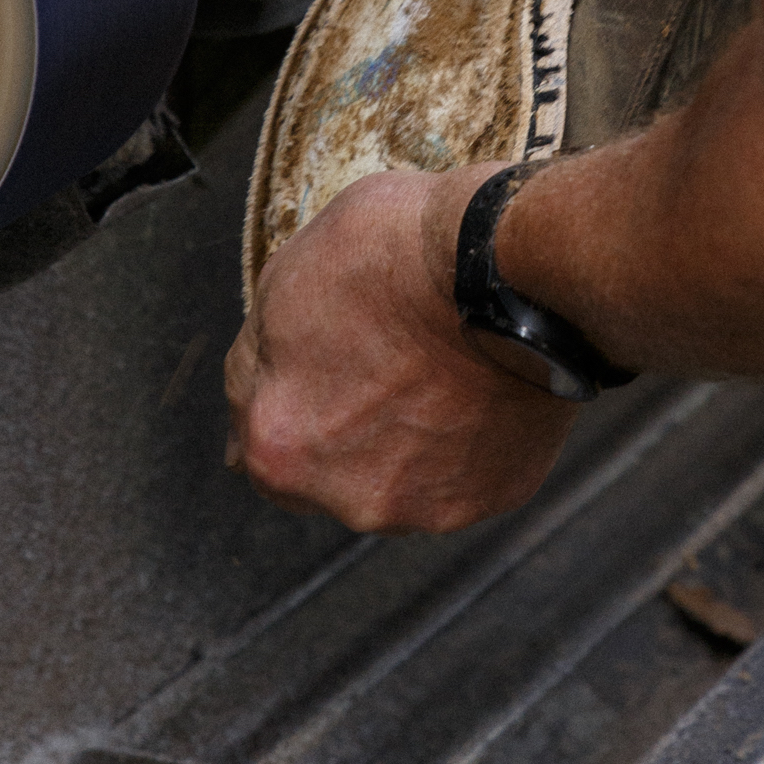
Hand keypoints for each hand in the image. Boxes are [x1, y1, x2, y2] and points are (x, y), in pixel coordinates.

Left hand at [225, 165, 578, 532]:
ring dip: (410, 440)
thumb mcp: (283, 281)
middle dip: (348, 429)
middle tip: (384, 363)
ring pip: (402, 478)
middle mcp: (349, 498)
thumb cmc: (397, 259)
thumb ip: (260, 359)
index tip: (321, 364)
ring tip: (438, 370)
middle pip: (332, 472)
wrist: (508, 266)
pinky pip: (468, 473)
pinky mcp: (493, 494)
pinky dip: (469, 439)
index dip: (289, 397)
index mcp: (278, 446)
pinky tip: (479, 386)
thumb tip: (255, 389)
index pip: (258, 444)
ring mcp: (427, 505)